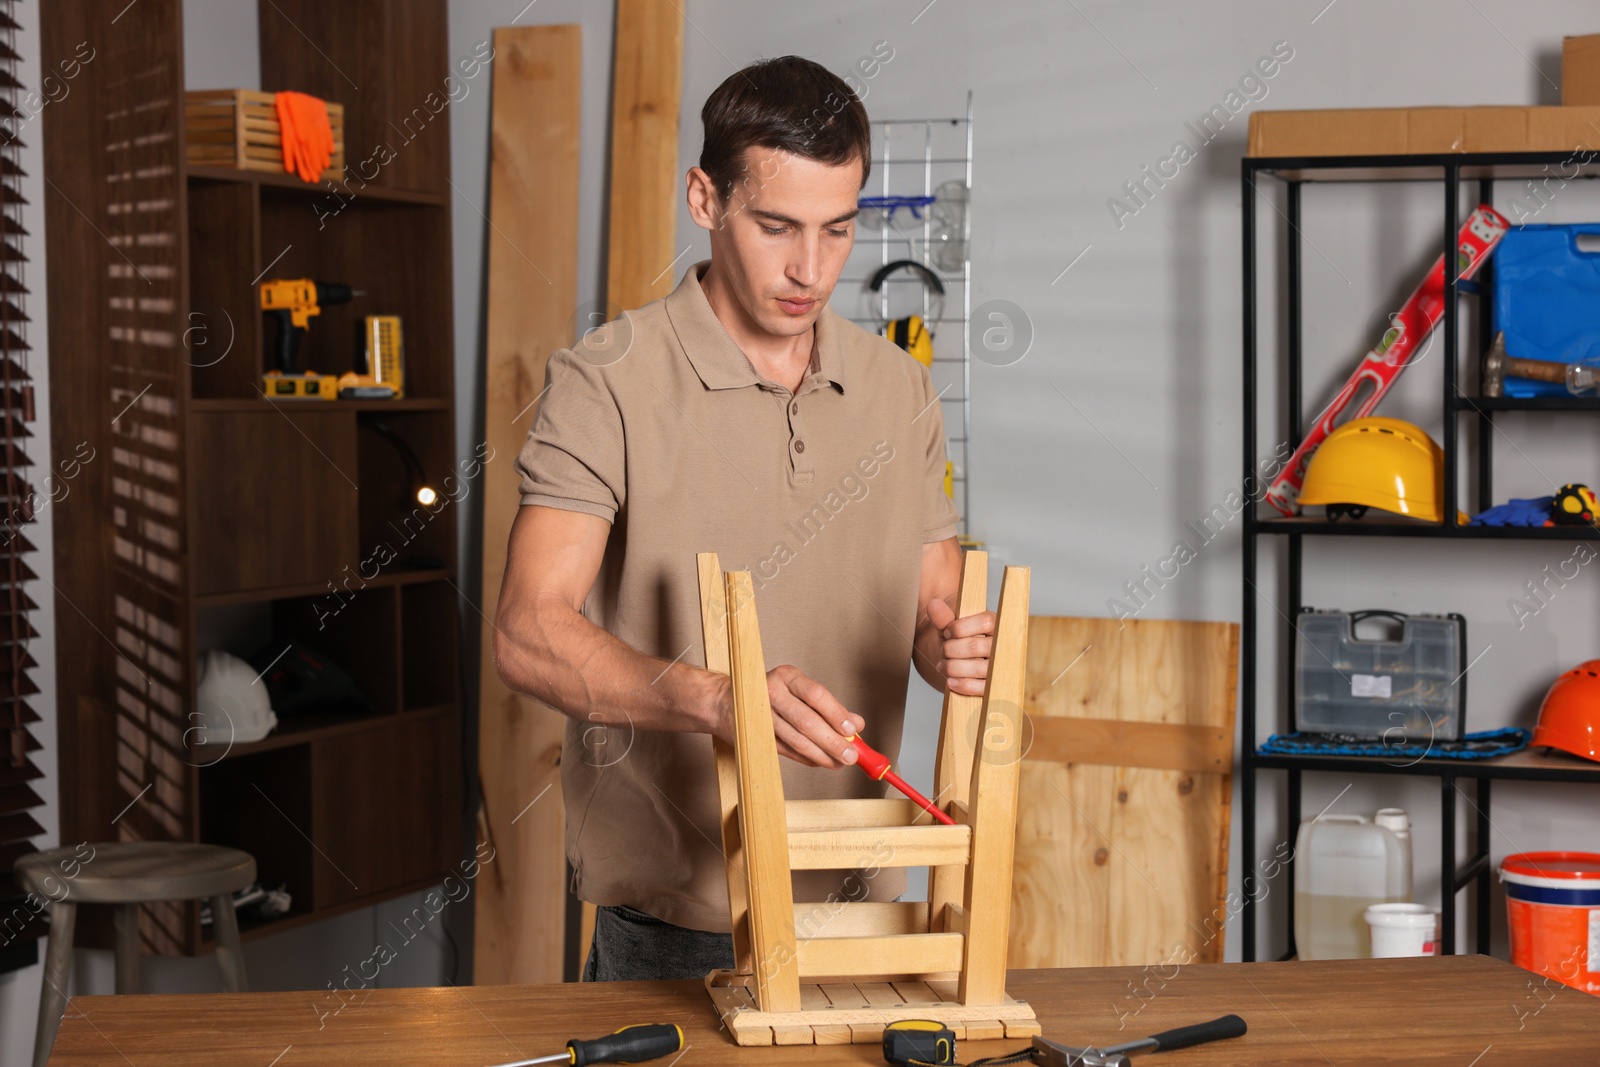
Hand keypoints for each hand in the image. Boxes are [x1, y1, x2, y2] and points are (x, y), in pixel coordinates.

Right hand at [705, 664, 861, 768]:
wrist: (724, 702)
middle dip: (832, 741)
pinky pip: (787, 751)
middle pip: (806, 721)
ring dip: (821, 755)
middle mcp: (771, 693)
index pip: (815, 694)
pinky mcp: (756, 737)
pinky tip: (820, 761)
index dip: (836, 713)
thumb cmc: (770, 694)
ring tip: (838, 762)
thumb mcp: (798, 690)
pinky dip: (807, 759)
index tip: (853, 729)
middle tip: (850, 755)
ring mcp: (761, 717)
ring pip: (796, 740)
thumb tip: (857, 725)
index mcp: (786, 677)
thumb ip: (828, 707)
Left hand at [925, 599, 994, 696]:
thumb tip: (933, 604)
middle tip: (943, 650)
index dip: (960, 628)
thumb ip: (942, 617)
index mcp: (995, 624)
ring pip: (979, 668)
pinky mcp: (995, 686)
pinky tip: (950, 681)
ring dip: (953, 667)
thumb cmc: (956, 640)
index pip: (985, 622)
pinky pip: (982, 688)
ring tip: (943, 665)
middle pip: (976, 646)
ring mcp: (1000, 667)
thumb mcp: (948, 626)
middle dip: (951, 650)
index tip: (946, 632)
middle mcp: (1002, 645)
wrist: (957, 662)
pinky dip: (963, 684)